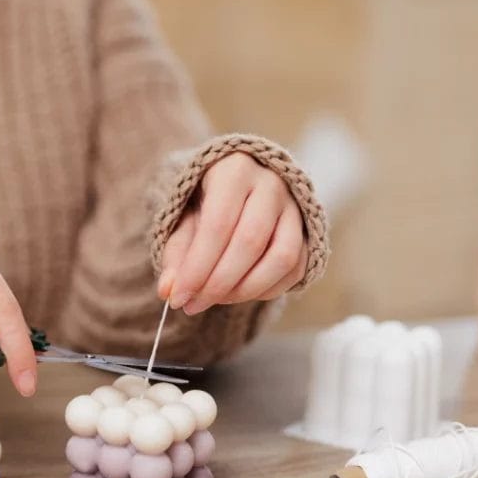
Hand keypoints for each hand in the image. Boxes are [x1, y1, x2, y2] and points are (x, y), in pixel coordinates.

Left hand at [158, 153, 307, 313]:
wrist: (241, 187)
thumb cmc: (207, 204)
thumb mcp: (184, 220)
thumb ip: (176, 254)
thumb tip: (168, 291)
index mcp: (234, 171)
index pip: (217, 225)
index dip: (197, 267)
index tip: (178, 298)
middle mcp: (271, 184)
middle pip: (250, 242)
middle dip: (218, 283)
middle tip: (193, 305)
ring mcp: (296, 207)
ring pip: (282, 257)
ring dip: (246, 289)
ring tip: (217, 300)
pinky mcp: (309, 230)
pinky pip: (296, 268)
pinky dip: (267, 290)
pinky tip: (240, 294)